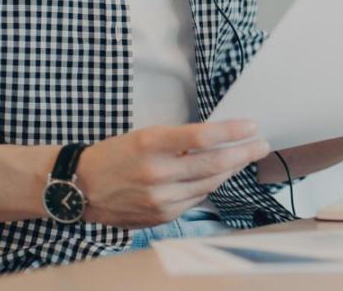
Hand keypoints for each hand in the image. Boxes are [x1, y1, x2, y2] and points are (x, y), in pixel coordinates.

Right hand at [76, 120, 270, 226]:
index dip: (233, 131)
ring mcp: (160, 198)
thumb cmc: (115, 155)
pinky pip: (196, 199)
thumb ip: (180, 139)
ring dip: (231, 170)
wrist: (81, 188)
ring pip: (210, 183)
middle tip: (261, 144)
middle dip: (244, 153)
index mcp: (152, 144)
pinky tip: (216, 176)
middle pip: (214, 163)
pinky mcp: (162, 216)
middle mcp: (158, 173)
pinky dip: (209, 185)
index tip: (252, 126)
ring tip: (242, 158)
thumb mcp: (145, 135)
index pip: (203, 136)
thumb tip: (218, 137)